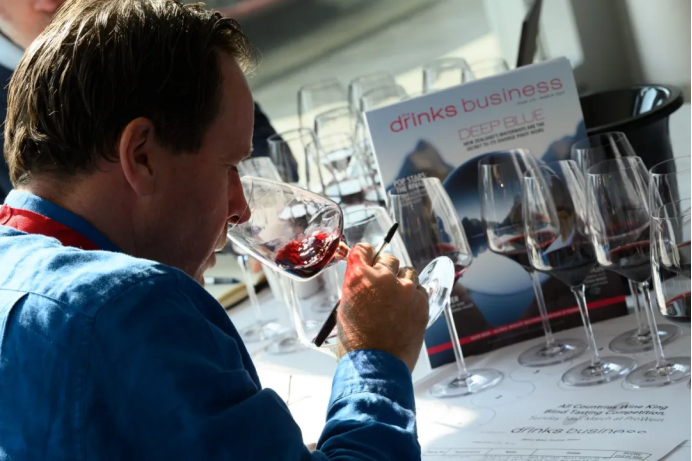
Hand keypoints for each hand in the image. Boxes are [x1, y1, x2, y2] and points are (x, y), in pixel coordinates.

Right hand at [336, 243, 428, 371]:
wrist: (376, 365)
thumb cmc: (356, 341)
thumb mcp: (346, 308)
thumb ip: (358, 287)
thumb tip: (367, 278)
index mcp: (359, 277)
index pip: (364, 250)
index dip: (366, 256)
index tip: (368, 260)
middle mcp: (383, 277)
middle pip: (388, 258)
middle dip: (385, 270)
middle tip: (382, 286)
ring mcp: (405, 289)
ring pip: (408, 272)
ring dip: (402, 281)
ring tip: (396, 299)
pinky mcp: (421, 302)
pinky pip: (420, 289)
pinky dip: (414, 296)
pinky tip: (406, 309)